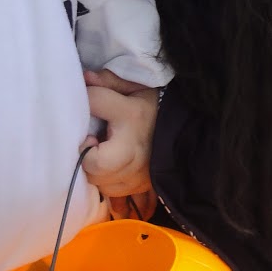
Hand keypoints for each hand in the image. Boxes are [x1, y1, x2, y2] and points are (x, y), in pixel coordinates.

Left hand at [81, 69, 158, 201]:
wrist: (186, 131)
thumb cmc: (154, 107)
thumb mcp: (135, 88)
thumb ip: (109, 82)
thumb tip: (85, 78)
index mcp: (132, 115)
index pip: (95, 102)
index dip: (86, 102)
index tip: (87, 110)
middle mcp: (134, 148)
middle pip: (95, 164)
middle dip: (85, 154)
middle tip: (92, 142)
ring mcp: (138, 173)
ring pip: (100, 181)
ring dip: (94, 169)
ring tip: (103, 153)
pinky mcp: (140, 187)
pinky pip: (111, 191)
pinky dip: (106, 181)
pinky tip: (111, 168)